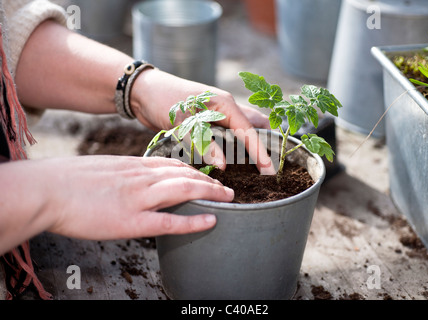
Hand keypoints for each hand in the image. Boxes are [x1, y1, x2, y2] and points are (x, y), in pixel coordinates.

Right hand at [0, 156, 233, 254]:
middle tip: (227, 188)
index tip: (207, 175)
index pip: (172, 164)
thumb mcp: (101, 168)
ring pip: (184, 190)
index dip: (194, 170)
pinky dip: (193, 221)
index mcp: (132, 166)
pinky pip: (170, 221)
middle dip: (210, 181)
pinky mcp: (131, 221)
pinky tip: (211, 221)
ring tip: (228, 198)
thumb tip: (133, 179)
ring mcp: (138, 198)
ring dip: (211, 194)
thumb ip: (122, 173)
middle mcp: (141, 178)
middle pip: (185, 174)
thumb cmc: (66, 180)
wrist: (46, 189)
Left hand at [130, 69, 275, 174]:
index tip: (269, 170)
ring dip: (250, 142)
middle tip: (269, 166)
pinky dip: (235, 142)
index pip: (249, 130)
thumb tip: (224, 166)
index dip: (260, 151)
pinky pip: (228, 132)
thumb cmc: (164, 101)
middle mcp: (225, 107)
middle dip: (264, 143)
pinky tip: (234, 156)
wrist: (144, 91)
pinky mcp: (207, 119)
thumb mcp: (184, 123)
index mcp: (225, 104)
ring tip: (258, 163)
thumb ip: (204, 144)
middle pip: (253, 124)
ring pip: (242, 128)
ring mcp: (217, 112)